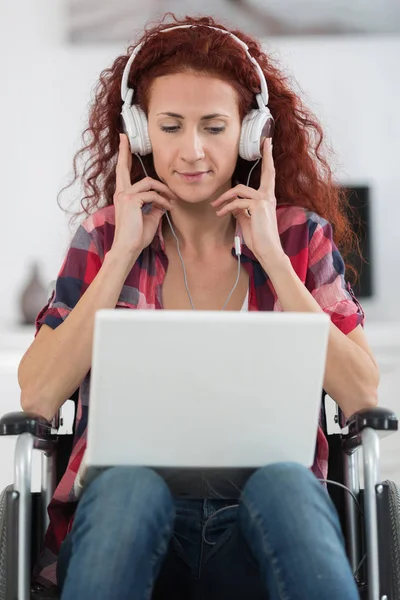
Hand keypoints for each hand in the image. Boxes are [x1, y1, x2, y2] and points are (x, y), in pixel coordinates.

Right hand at [112, 134, 177, 257]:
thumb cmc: (137, 236)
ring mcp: (124, 196)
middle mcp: (121, 193)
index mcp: (123, 196)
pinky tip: (168, 208)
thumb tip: (163, 200)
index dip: (123, 158)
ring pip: (148, 183)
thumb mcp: (150, 217)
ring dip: (164, 190)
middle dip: (124, 151)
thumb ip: (155, 206)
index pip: (123, 174)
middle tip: (124, 137)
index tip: (123, 144)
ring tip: (172, 200)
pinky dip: (163, 201)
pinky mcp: (131, 200)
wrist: (128, 248)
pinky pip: (152, 195)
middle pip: (123, 167)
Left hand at [211, 138, 285, 267]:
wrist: (267, 251)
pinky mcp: (258, 206)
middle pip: (268, 172)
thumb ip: (242, 209)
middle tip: (265, 142)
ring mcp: (264, 200)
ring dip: (224, 198)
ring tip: (215, 207)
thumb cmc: (258, 238)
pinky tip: (220, 214)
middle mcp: (268, 197)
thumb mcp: (247, 220)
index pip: (269, 176)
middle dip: (266, 155)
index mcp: (267, 199)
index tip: (268, 145)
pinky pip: (237, 202)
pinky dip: (226, 208)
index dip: (268, 160)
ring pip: (240, 189)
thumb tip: (233, 204)